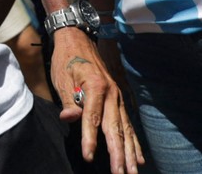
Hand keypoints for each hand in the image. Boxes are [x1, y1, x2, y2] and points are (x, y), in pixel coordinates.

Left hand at [48, 29, 142, 173]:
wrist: (78, 40)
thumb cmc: (67, 59)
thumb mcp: (62, 77)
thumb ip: (69, 100)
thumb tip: (70, 118)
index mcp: (95, 86)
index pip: (92, 118)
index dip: (90, 139)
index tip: (89, 157)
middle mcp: (112, 93)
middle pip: (114, 128)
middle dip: (117, 154)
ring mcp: (118, 97)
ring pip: (126, 130)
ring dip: (130, 153)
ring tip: (133, 172)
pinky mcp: (119, 101)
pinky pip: (128, 125)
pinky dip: (134, 143)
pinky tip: (139, 159)